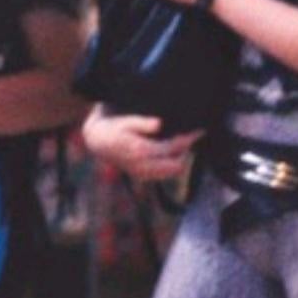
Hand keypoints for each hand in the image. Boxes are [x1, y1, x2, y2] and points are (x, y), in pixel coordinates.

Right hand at [82, 107, 202, 182]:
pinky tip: (175, 151)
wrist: (99, 143)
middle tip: (194, 135)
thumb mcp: (125, 121)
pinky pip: (165, 174)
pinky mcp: (143, 176)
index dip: (187, 139)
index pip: (172, 148)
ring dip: (181, 158)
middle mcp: (143, 167)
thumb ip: (141, 123)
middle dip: (187, 150)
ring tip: (185, 142)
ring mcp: (143, 174)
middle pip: (176, 165)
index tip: (198, 130)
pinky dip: (173, 164)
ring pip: (172, 172)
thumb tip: (158, 124)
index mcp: (140, 151)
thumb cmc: (114, 128)